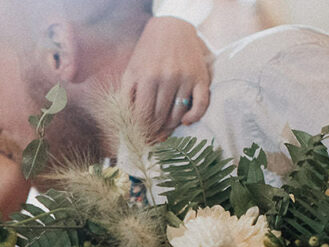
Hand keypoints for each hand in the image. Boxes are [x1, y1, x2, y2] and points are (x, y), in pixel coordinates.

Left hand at [122, 15, 211, 139]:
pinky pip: (201, 105)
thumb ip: (127, 95)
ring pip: (178, 114)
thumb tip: (127, 122)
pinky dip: (194, 117)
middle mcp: (167, 78)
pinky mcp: (200, 77)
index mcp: (147, 77)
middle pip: (160, 117)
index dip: (141, 130)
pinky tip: (186, 122)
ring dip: (170, 127)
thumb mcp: (131, 70)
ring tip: (165, 132)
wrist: (171, 26)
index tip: (140, 137)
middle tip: (152, 138)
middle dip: (154, 131)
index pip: (143, 115)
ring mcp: (186, 78)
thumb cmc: (148, 52)